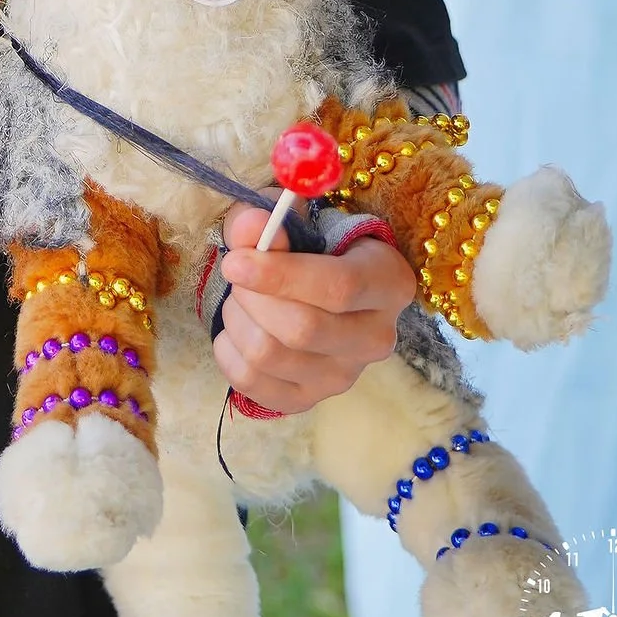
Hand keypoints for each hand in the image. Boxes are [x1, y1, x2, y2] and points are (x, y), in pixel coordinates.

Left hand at [215, 204, 414, 415]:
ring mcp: (345, 376)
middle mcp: (377, 337)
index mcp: (389, 281)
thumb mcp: (298, 218)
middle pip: (302, 329)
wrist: (315, 288)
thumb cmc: (311, 244)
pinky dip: (227, 352)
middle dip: (252, 297)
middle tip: (236, 273)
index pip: (339, 287)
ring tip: (239, 298)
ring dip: (237, 319)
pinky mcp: (310, 398)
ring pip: (272, 355)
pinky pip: (252, 383)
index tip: (235, 262)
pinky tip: (237, 328)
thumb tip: (252, 226)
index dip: (280, 275)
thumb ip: (271, 218)